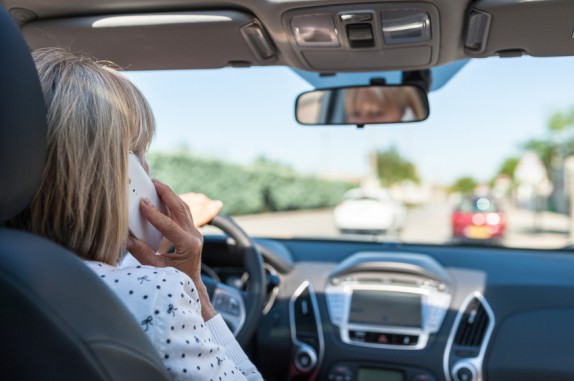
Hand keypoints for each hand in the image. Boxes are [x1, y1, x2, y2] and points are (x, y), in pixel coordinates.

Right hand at [127, 179, 215, 319]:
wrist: (191, 285)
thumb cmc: (174, 280)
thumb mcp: (155, 268)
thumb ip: (141, 252)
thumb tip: (124, 237)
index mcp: (189, 246)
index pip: (170, 225)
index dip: (154, 213)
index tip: (142, 202)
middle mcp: (195, 237)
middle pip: (181, 209)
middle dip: (166, 194)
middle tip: (153, 182)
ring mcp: (195, 233)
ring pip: (183, 209)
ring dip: (170, 196)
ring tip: (156, 185)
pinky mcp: (192, 232)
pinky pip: (183, 213)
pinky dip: (172, 204)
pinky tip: (162, 198)